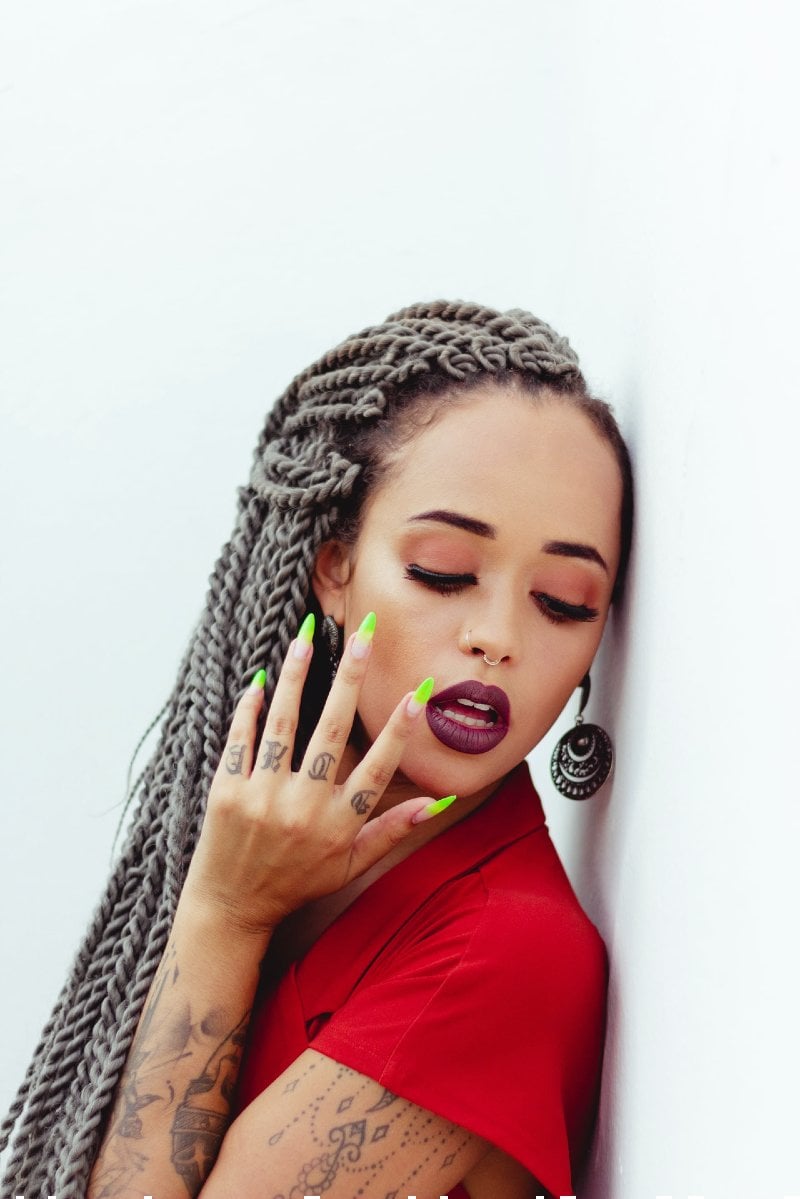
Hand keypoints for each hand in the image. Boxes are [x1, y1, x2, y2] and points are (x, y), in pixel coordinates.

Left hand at [183, 613, 445, 935]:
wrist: (231, 907)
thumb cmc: (297, 883)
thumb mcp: (350, 865)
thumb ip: (392, 830)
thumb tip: (438, 802)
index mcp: (337, 825)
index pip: (376, 770)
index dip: (398, 731)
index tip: (416, 692)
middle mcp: (301, 809)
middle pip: (331, 732)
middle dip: (350, 680)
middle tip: (363, 637)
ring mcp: (261, 798)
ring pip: (283, 725)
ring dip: (297, 678)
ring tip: (305, 637)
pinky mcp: (227, 791)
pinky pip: (240, 740)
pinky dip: (249, 708)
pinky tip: (261, 679)